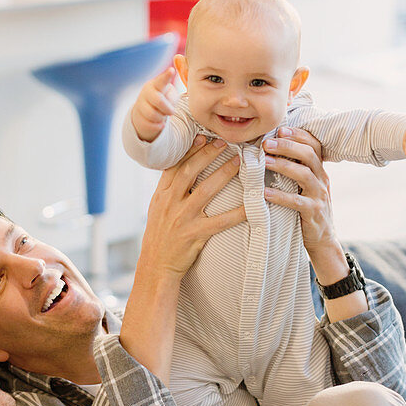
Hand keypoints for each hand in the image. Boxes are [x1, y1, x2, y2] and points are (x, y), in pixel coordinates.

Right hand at [120, 137, 245, 379]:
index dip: (190, 150)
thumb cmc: (160, 239)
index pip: (175, 167)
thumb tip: (181, 172)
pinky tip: (251, 206)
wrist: (154, 269)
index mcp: (161, 196)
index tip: (204, 136)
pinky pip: (220, 221)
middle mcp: (170, 203)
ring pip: (206, 190)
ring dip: (224, 174)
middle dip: (208, 154)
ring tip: (239, 162)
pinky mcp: (194, 235)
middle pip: (190, 172)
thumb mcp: (158, 211)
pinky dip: (237, 212)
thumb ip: (169, 192)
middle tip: (225, 141)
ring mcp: (181, 218)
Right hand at [131, 67, 178, 141]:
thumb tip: (169, 101)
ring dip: (161, 118)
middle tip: (172, 112)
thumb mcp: (169, 93)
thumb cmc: (162, 99)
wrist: (146, 111)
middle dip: (167, 108)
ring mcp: (140, 105)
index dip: (166, 76)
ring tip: (163, 116)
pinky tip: (160, 124)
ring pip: (153, 115)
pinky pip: (149, 124)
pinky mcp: (138, 117)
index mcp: (156, 84)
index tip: (172, 70)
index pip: (161, 80)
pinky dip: (157, 126)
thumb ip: (171, 94)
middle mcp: (146, 93)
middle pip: (158, 100)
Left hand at [263, 127, 365, 319]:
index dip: (298, 135)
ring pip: (304, 174)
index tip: (280, 128)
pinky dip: (280, 196)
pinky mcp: (313, 213)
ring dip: (283, 165)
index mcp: (319, 171)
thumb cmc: (306, 210)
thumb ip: (294, 169)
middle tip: (267, 142)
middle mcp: (322, 180)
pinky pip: (297, 202)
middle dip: (287, 145)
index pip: (313, 145)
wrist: (322, 240)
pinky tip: (264, 192)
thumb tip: (269, 150)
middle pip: (309, 155)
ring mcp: (319, 196)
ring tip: (264, 161)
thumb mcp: (303, 187)